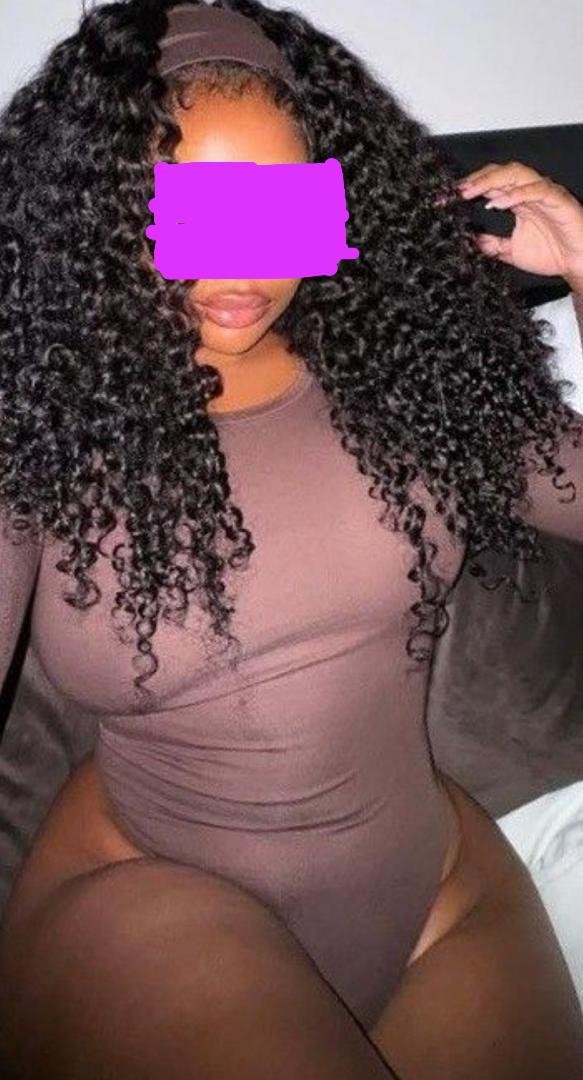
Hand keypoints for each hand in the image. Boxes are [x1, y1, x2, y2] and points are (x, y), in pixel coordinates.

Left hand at [449, 162, 582, 283]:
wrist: (577, 264)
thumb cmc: (551, 254)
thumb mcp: (510, 251)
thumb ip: (491, 245)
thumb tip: (469, 242)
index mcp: (518, 200)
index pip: (491, 184)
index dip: (470, 187)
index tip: (448, 198)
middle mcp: (529, 192)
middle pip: (501, 173)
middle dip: (477, 179)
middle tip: (457, 191)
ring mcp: (544, 193)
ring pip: (517, 174)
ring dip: (492, 181)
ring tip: (472, 192)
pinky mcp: (558, 199)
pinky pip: (537, 189)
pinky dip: (517, 193)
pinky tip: (499, 203)